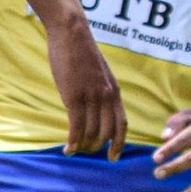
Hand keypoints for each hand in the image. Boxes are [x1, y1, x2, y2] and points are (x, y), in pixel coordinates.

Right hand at [47, 12, 124, 158]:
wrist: (72, 34)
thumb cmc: (81, 52)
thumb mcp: (99, 74)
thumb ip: (101, 91)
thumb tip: (96, 108)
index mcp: (114, 91)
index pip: (122, 124)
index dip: (119, 144)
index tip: (113, 157)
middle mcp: (107, 97)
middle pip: (107, 133)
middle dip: (97, 148)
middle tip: (86, 152)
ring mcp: (91, 98)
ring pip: (91, 133)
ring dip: (83, 146)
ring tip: (75, 150)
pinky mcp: (75, 97)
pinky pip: (76, 127)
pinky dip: (73, 142)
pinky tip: (67, 149)